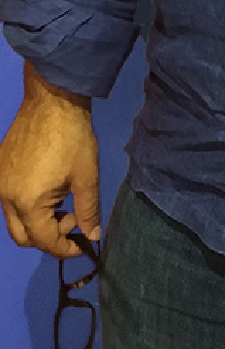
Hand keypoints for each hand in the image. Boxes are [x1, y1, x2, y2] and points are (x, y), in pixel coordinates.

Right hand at [0, 63, 99, 258]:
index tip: (83, 245)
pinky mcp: (0, 170)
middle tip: (73, 220)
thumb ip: (88, 210)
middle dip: (48, 236)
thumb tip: (92, 236)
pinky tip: (51, 189)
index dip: (64, 247)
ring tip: (65, 202)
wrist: (52, 100)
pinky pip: (11, 200)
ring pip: (15, 219)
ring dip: (39, 220)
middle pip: (23, 235)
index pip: (43, 240)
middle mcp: (5, 198)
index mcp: (26, 203)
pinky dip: (29, 205)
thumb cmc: (73, 138)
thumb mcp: (87, 176)